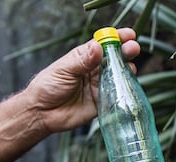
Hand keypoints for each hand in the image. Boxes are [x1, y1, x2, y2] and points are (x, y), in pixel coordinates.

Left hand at [25, 28, 139, 134]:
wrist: (42, 113)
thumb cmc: (48, 87)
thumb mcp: (64, 70)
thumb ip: (83, 60)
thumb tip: (98, 47)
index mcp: (84, 57)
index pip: (104, 44)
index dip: (117, 38)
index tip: (128, 35)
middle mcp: (93, 71)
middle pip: (115, 59)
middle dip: (126, 52)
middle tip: (133, 49)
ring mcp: (98, 87)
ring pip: (118, 77)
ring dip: (127, 71)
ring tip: (130, 68)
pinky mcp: (100, 103)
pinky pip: (115, 97)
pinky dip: (123, 92)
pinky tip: (127, 87)